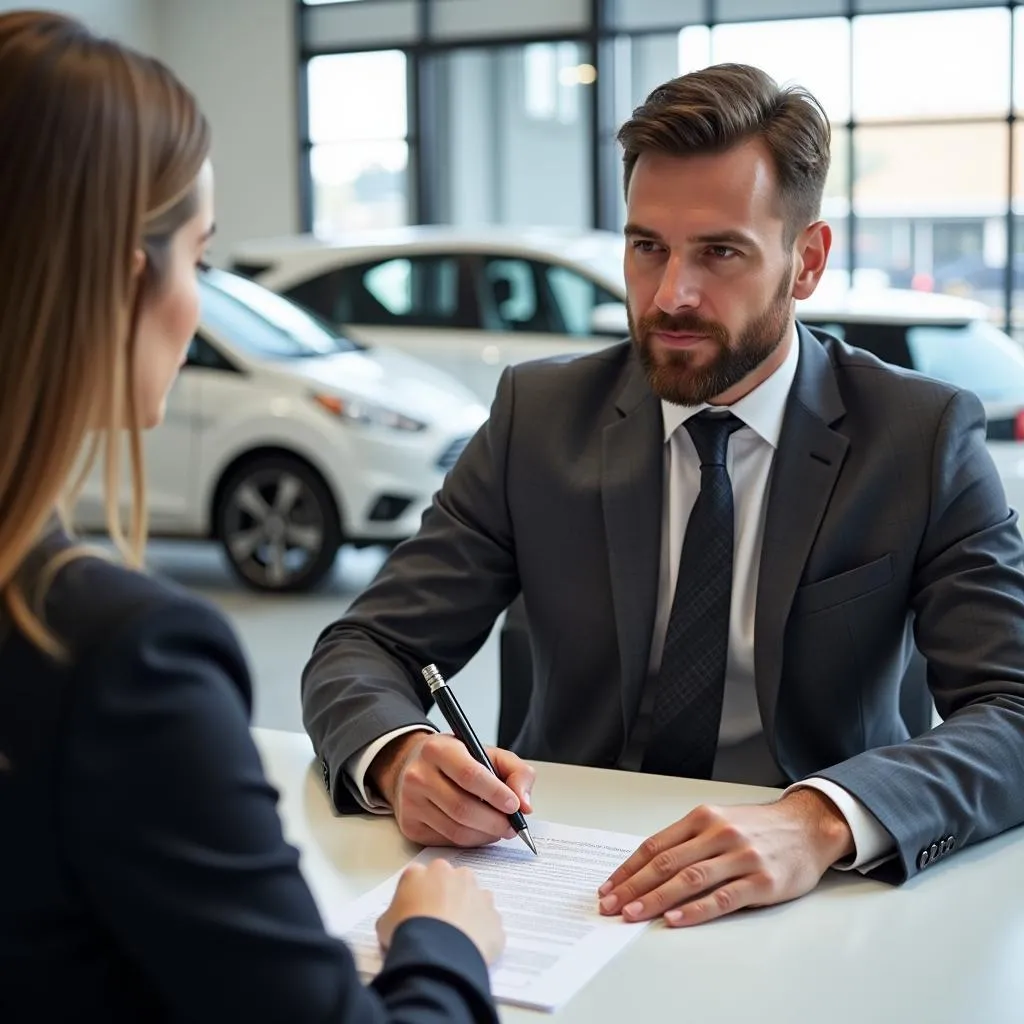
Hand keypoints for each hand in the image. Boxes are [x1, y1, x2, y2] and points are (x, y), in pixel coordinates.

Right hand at [370, 731, 535, 847]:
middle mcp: (418, 775)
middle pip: (463, 808)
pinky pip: (447, 841)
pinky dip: (470, 841)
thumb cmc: (456, 759)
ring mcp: (411, 803)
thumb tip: (525, 804)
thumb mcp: (488, 752)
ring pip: (456, 830)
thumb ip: (516, 772)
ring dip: (485, 835)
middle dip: (495, 822)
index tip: (514, 806)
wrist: (414, 766)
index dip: (496, 793)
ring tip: (499, 829)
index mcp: (438, 749)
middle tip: (512, 826)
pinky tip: (479, 831)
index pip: (469, 775)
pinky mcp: (410, 826)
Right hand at [376, 860, 505, 963]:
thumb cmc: (408, 933)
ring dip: (469, 912)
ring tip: (456, 938)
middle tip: (438, 923)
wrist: (438, 953)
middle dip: (448, 897)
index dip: (418, 896)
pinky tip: (471, 949)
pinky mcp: (494, 917)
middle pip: (452, 881)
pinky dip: (483, 934)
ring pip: (475, 899)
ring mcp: (479, 894)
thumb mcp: (384, 922)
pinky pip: (489, 923)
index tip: (416, 912)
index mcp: (423, 872)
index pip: (419, 877)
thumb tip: (397, 920)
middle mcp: (454, 875)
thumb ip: (394, 912)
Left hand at [597, 789, 854, 926]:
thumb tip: (649, 869)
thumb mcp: (720, 822)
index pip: (655, 845)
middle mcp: (719, 833)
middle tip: (611, 905)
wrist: (809, 827)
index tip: (609, 887)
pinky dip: (695, 910)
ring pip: (689, 879)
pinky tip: (675, 919)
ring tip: (633, 914)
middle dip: (633, 886)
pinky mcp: (762, 881)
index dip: (629, 868)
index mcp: (703, 817)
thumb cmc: (760, 828)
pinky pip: (722, 898)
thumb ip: (689, 841)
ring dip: (656, 899)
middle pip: (666, 863)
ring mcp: (741, 857)